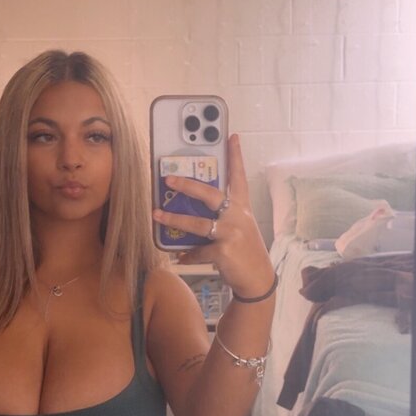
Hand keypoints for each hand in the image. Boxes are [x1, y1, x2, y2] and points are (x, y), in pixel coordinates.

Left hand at [152, 134, 274, 298]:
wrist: (258, 279)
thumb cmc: (246, 251)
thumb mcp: (240, 227)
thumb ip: (223, 216)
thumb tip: (192, 209)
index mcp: (242, 207)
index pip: (239, 177)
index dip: (235, 156)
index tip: (232, 136)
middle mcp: (238, 216)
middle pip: (210, 194)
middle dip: (187, 185)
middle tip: (168, 179)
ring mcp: (231, 233)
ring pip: (198, 223)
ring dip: (174, 219)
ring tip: (157, 215)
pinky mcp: (223, 251)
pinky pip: (197, 250)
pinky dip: (187, 254)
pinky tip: (180, 257)